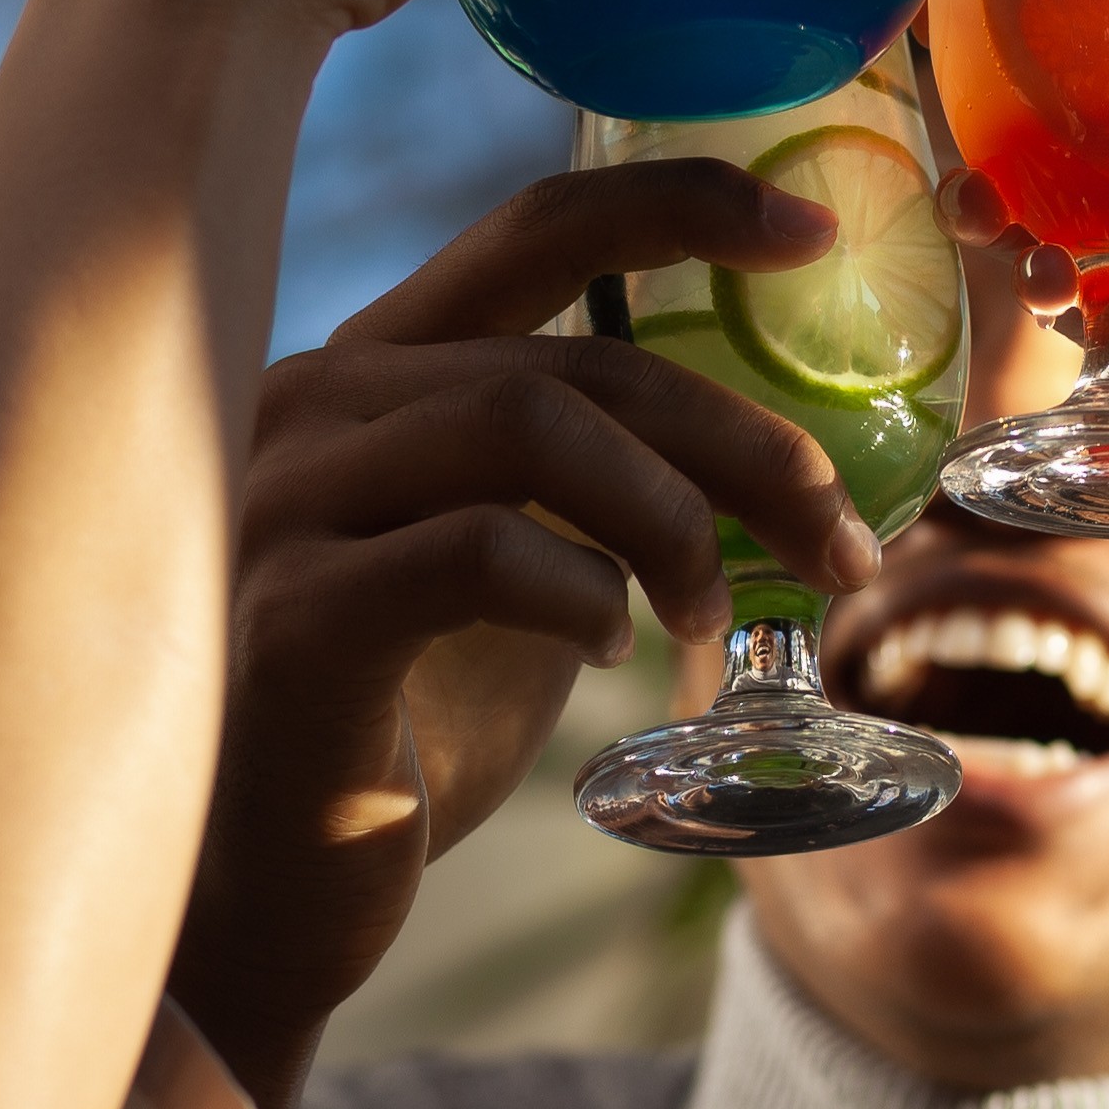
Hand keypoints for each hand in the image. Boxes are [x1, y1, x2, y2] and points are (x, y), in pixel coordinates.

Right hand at [168, 160, 884, 1108]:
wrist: (269, 904)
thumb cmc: (403, 727)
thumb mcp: (512, 570)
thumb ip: (585, 482)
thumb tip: (771, 455)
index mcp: (374, 372)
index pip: (533, 229)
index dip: (679, 204)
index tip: (811, 230)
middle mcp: (312, 404)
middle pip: (571, 357)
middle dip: (740, 444)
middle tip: (839, 542)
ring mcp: (284, 502)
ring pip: (526, 423)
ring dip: (669, 519)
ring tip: (707, 617)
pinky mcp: (290, 616)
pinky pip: (474, 549)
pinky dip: (578, 591)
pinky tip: (606, 650)